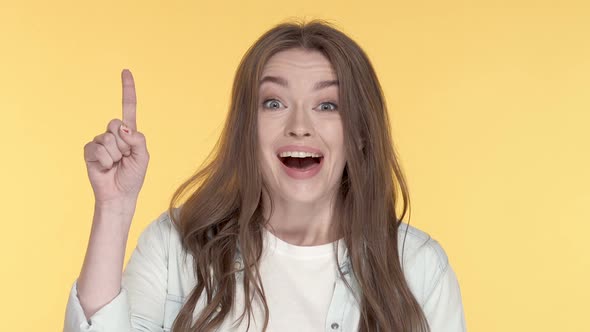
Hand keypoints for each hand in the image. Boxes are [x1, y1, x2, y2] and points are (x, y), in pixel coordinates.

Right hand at [83, 69, 149, 205]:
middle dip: (124, 143)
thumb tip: (123, 128)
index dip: (127, 90)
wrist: (120, 194)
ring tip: (116, 165)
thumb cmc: (133, 176)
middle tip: (124, 157)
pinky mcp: (89, 151)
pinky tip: (105, 167)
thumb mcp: (143, 157)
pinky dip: (105, 160)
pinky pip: (97, 149)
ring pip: (108, 139)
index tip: (125, 71)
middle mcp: (114, 134)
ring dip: (115, 155)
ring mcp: (100, 141)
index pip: (128, 107)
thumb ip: (138, 140)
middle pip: (116, 124)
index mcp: (129, 133)